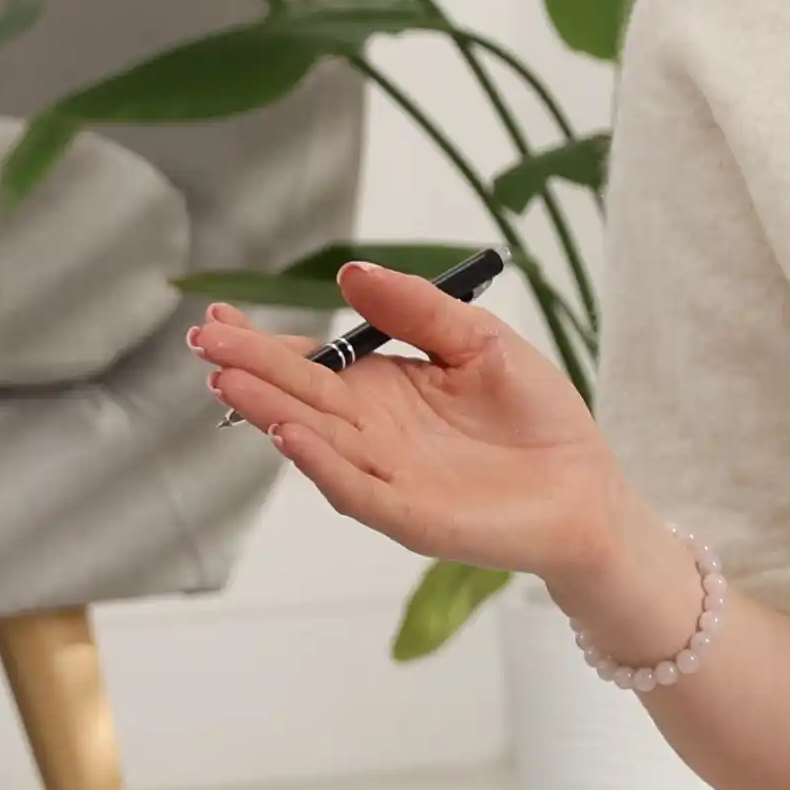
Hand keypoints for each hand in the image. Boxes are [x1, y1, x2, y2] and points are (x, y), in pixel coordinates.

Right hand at [191, 261, 638, 594]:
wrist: (586, 488)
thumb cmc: (536, 417)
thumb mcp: (478, 340)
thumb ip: (417, 309)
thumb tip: (349, 273)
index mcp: (382, 390)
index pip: (309, 362)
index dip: (263, 342)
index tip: (217, 319)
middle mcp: (371, 434)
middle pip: (298, 397)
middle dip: (249, 369)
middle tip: (203, 343)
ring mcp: (385, 477)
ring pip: (314, 441)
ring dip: (271, 412)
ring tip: (229, 381)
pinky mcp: (408, 516)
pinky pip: (355, 489)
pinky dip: (321, 465)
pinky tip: (289, 435)